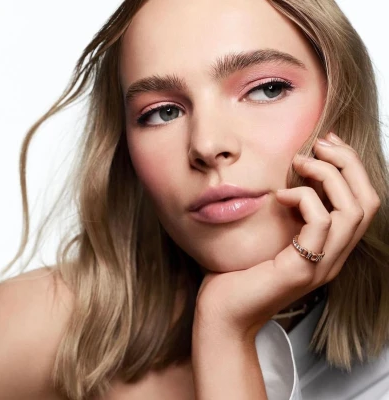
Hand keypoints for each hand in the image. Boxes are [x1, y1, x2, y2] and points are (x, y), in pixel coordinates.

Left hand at [194, 132, 380, 340]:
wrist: (224, 313)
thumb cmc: (239, 273)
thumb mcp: (269, 237)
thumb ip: (285, 214)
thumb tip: (283, 180)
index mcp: (328, 249)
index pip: (361, 203)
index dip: (350, 168)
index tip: (326, 144)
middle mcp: (334, 258)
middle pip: (367, 201)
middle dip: (348, 163)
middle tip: (319, 144)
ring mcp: (321, 266)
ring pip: (353, 209)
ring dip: (328, 175)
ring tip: (299, 163)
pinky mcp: (301, 270)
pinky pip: (321, 223)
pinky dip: (304, 199)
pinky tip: (280, 195)